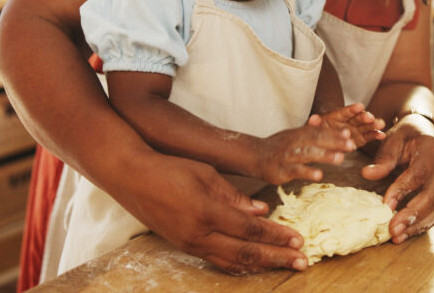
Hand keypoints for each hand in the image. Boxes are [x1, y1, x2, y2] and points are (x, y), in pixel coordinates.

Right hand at [111, 150, 309, 273]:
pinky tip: (255, 264)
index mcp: (206, 212)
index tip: (299, 238)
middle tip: (303, 261)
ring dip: (262, 265)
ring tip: (285, 265)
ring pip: (232, 262)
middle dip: (277, 257)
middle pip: (246, 252)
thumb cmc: (170, 168)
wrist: (131, 177)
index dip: (277, 235)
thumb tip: (262, 212)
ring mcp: (189, 244)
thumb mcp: (206, 173)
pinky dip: (240, 264)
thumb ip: (234, 196)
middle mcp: (198, 234)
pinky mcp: (184, 246)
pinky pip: (217, 261)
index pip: (250, 229)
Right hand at [254, 124, 356, 184]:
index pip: (319, 131)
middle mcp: (294, 142)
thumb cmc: (280, 146)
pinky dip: (308, 172)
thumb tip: (334, 128)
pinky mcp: (281, 170)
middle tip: (352, 145)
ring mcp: (288, 156)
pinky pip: (296, 170)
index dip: (334, 133)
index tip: (350, 134)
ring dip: (324, 156)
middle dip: (335, 142)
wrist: (254, 155)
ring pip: (308, 154)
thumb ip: (313, 132)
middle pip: (316, 140)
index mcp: (299, 133)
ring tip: (340, 159)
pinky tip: (320, 175)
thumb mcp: (295, 136)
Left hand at [308, 103, 385, 147]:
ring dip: (373, 124)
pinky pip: (369, 136)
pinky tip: (382, 135)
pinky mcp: (360, 139)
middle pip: (357, 117)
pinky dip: (375, 135)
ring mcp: (355, 129)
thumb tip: (312, 118)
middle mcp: (348, 121)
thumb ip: (315, 124)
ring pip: (365, 125)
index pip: (345, 112)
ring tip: (381, 123)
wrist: (321, 141)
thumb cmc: (317, 132)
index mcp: (337, 116)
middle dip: (364, 117)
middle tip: (370, 117)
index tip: (360, 106)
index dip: (352, 109)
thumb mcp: (314, 128)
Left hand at [360, 119, 433, 243]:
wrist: (426, 132)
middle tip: (393, 229)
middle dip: (413, 214)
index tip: (385, 205)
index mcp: (432, 148)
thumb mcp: (393, 140)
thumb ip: (383, 159)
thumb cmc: (406, 136)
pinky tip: (407, 232)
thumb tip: (366, 174)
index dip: (403, 190)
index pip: (419, 173)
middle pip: (433, 194)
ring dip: (418, 224)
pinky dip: (423, 224)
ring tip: (397, 236)